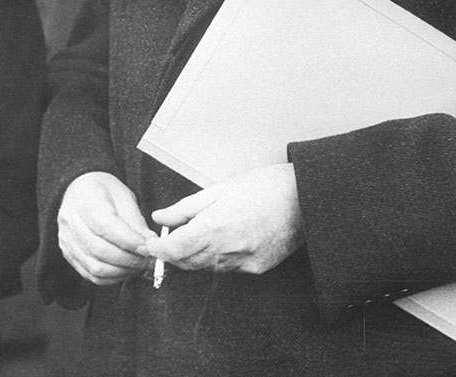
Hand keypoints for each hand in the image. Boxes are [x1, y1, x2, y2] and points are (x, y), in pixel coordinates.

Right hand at [57, 171, 154, 285]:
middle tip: (150, 260)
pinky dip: (112, 277)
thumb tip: (151, 245)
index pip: (105, 226)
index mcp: (85, 200)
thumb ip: (136, 222)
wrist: (80, 190)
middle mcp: (71, 221)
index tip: (149, 248)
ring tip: (140, 265)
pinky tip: (126, 270)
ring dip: (122, 271)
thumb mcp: (124, 197)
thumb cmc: (105, 191)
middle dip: (130, 259)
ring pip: (95, 267)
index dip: (129, 241)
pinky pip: (90, 275)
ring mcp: (66, 240)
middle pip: (100, 249)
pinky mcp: (68, 254)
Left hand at [148, 163, 304, 274]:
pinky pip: (229, 268)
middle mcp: (228, 251)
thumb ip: (185, 208)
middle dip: (175, 253)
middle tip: (169, 238)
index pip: (174, 250)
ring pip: (207, 268)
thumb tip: (160, 216)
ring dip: (196, 256)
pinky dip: (219, 258)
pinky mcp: (257, 268)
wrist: (304, 197)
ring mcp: (244, 263)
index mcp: (214, 228)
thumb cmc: (264, 186)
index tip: (151, 243)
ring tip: (200, 234)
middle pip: (188, 263)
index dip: (158, 249)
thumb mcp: (219, 189)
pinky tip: (225, 240)